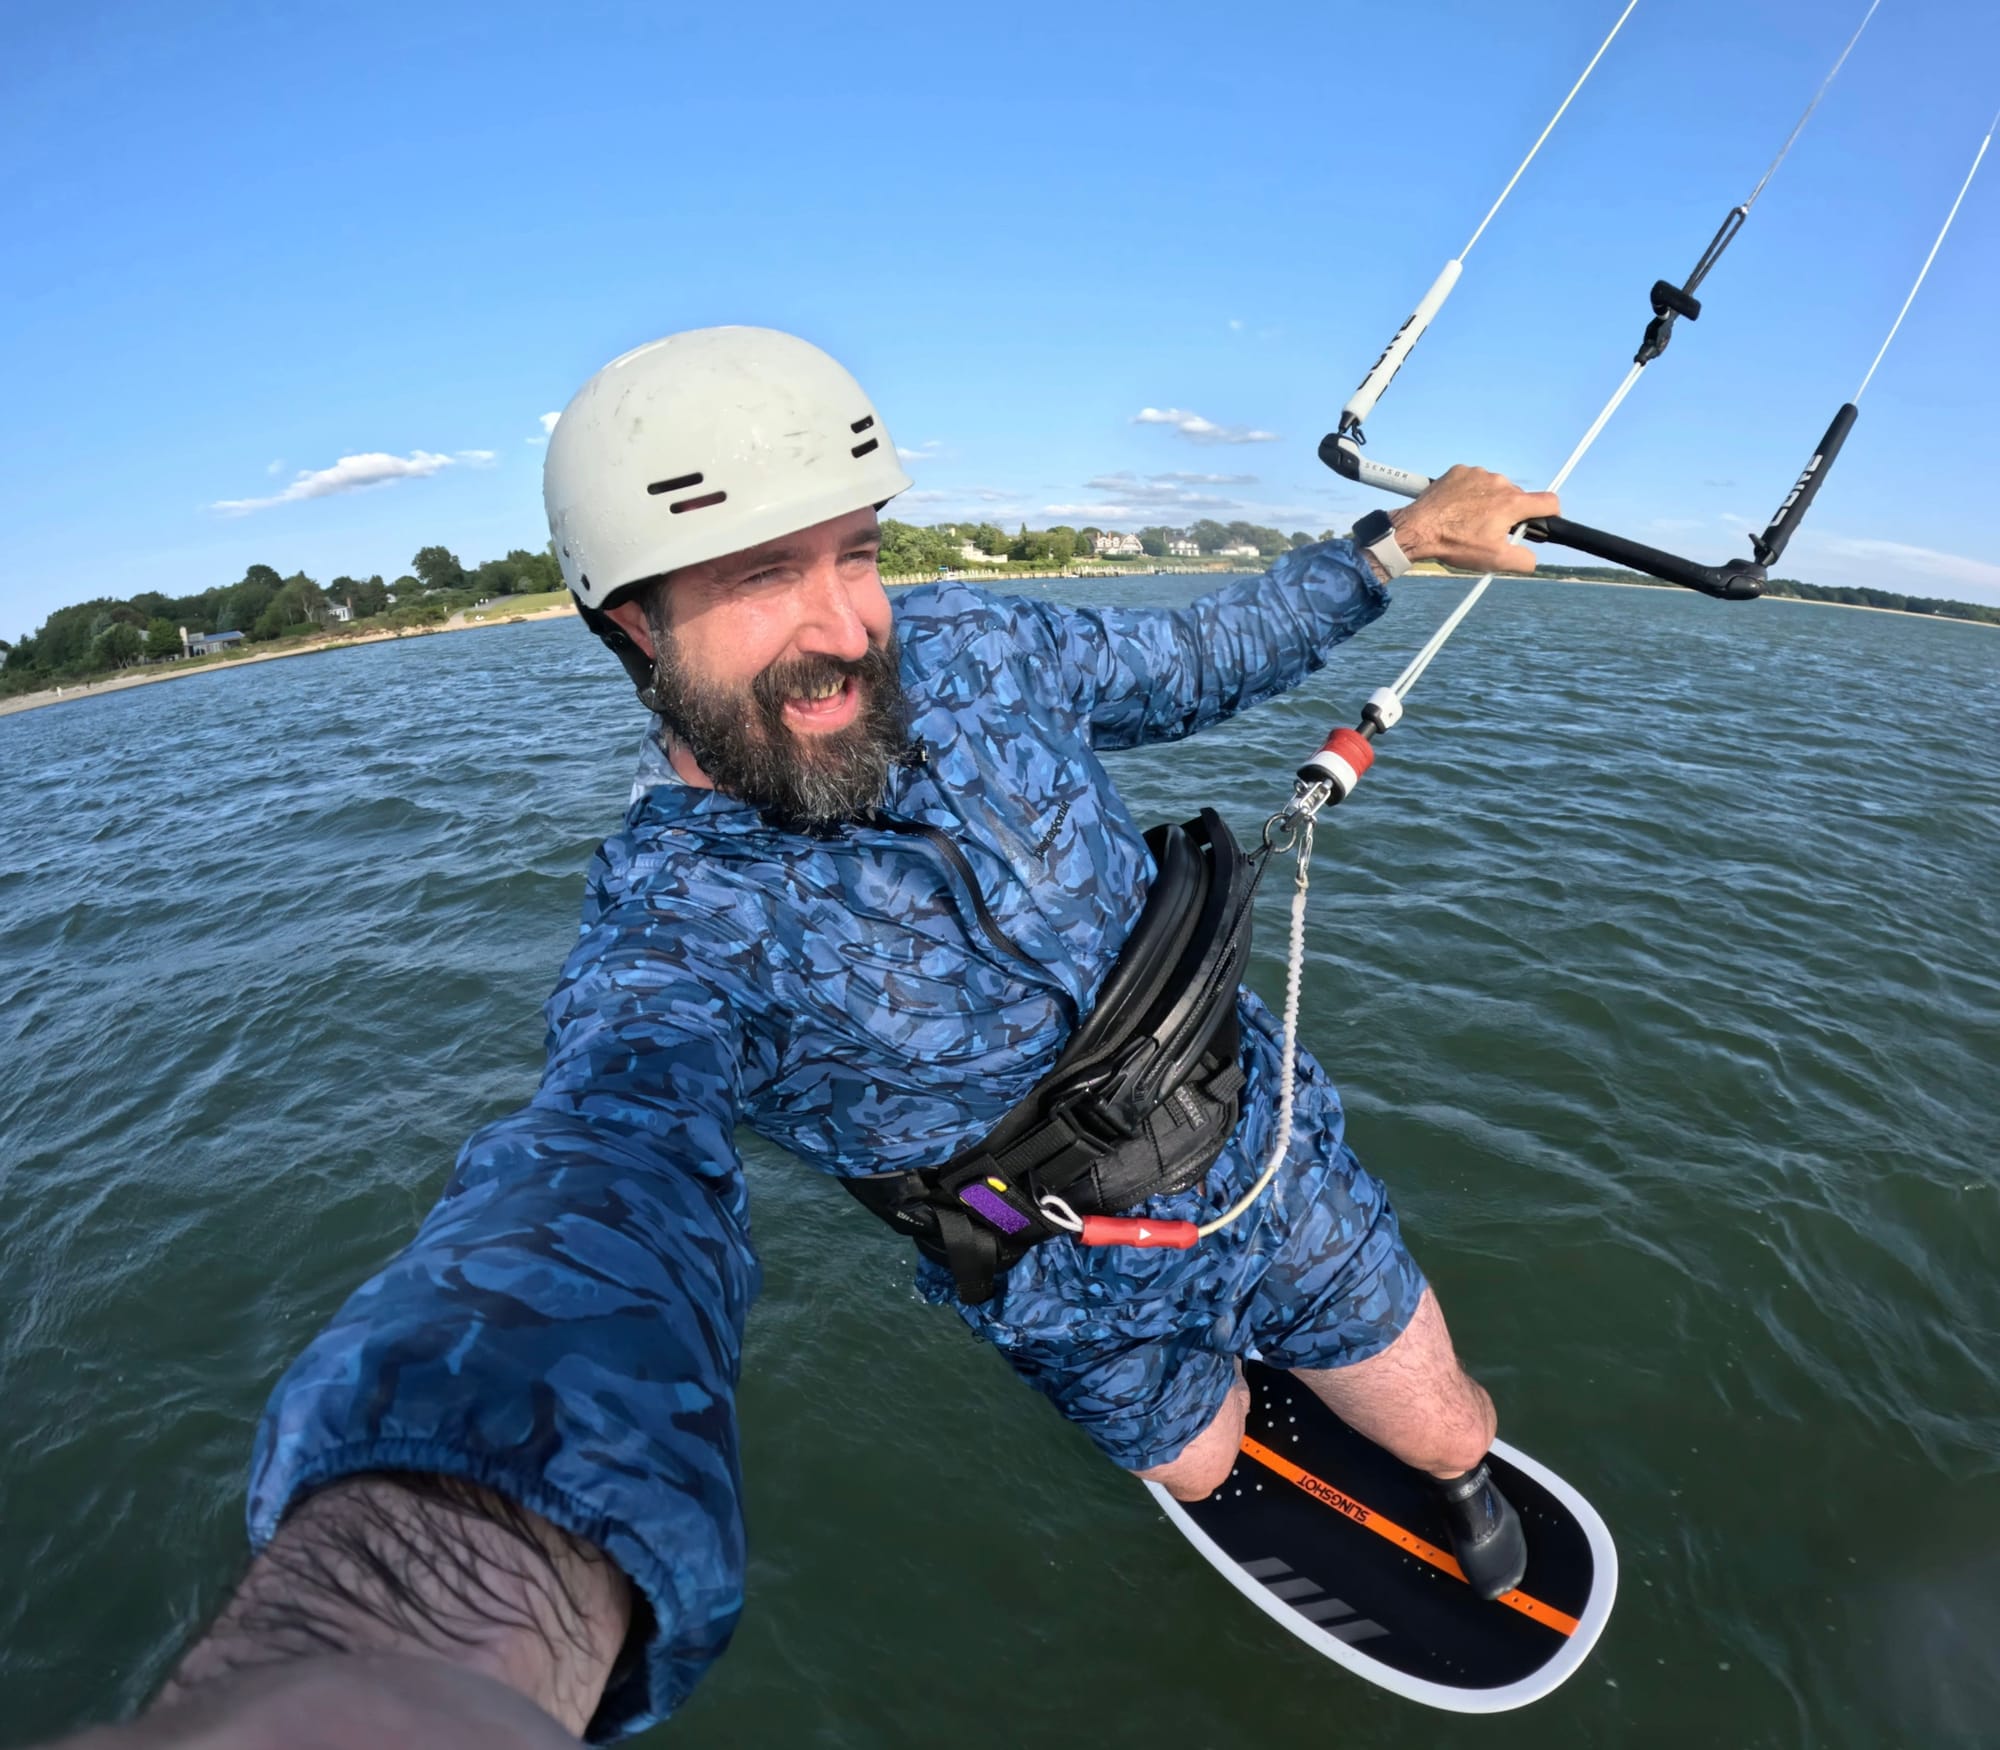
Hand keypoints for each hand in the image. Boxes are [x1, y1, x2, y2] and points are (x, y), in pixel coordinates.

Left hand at [1389, 466, 1558, 575]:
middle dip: (1509, 513)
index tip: (1540, 522)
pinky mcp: (1459, 471)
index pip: (1549, 501)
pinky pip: (1474, 482)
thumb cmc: (1455, 544)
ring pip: (1494, 489)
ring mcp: (1478, 474)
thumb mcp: (1494, 560)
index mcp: (1513, 503)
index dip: (1549, 513)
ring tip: (1467, 521)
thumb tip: (1532, 558)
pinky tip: (1456, 509)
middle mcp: (1499, 482)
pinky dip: (1469, 494)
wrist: (1417, 529)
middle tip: (1490, 531)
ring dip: (1488, 503)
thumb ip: (1524, 560)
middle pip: (1517, 497)